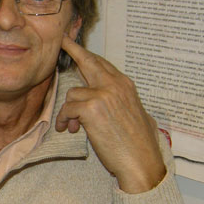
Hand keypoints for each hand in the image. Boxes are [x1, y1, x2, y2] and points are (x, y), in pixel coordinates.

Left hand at [56, 36, 165, 192]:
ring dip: (69, 111)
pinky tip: (70, 129)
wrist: (141, 161)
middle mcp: (115, 85)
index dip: (87, 55)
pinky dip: (65, 120)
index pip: (103, 64)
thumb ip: (118, 101)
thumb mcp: (133, 114)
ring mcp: (103, 94)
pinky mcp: (91, 108)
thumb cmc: (138, 144)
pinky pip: (68, 108)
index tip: (75, 43)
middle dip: (74, 50)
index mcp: (125, 86)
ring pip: (73, 93)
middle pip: (88, 61)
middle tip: (63, 41)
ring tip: (73, 125)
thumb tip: (106, 99)